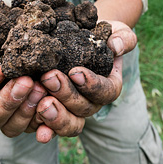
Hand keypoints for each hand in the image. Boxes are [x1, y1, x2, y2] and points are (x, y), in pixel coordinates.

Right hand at [0, 28, 85, 142]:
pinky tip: (53, 108)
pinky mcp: (31, 123)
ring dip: (26, 110)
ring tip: (41, 87)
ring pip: (12, 127)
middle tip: (26, 81)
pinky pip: (36, 129)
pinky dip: (45, 125)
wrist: (18, 44)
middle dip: (7, 101)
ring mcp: (9, 120)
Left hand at [35, 20, 135, 135]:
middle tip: (49, 78)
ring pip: (69, 122)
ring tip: (41, 103)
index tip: (75, 72)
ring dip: (55, 115)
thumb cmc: (99, 34)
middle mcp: (92, 101)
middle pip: (83, 108)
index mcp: (109, 85)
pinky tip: (39, 132)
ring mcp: (72, 109)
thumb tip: (115, 47)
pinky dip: (44, 129)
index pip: (106, 91)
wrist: (77, 35)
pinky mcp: (54, 110)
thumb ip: (123, 38)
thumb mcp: (116, 32)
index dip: (92, 85)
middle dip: (66, 95)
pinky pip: (50, 126)